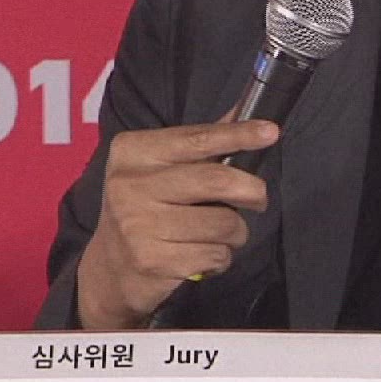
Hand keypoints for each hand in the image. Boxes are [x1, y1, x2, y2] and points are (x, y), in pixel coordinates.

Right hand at [74, 119, 275, 329]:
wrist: (110, 269)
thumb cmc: (144, 210)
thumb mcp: (159, 170)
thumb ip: (200, 144)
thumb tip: (241, 112)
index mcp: (133, 152)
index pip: (196, 138)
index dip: (237, 135)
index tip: (270, 132)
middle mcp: (130, 184)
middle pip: (216, 180)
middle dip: (252, 191)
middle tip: (258, 200)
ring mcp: (138, 224)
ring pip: (223, 223)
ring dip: (236, 232)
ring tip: (219, 236)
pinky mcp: (152, 260)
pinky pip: (215, 254)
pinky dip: (221, 258)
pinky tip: (202, 256)